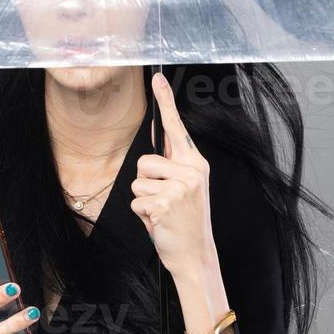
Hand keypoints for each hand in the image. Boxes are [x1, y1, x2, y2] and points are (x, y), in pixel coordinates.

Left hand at [131, 71, 231, 333]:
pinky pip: (136, 202)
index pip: (177, 127)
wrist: (197, 256)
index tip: (156, 77)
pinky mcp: (164, 204)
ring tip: (162, 214)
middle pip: (144, 161)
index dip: (166, 101)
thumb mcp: (187, 189)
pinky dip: (142, 216)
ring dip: (143, 201)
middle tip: (164, 203)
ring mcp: (179, 188)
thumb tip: (152, 153)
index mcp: (197, 163)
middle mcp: (192, 171)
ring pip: (136, 182)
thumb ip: (173, 168)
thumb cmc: (187, 222)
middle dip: (145, 183)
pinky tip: (159, 224)